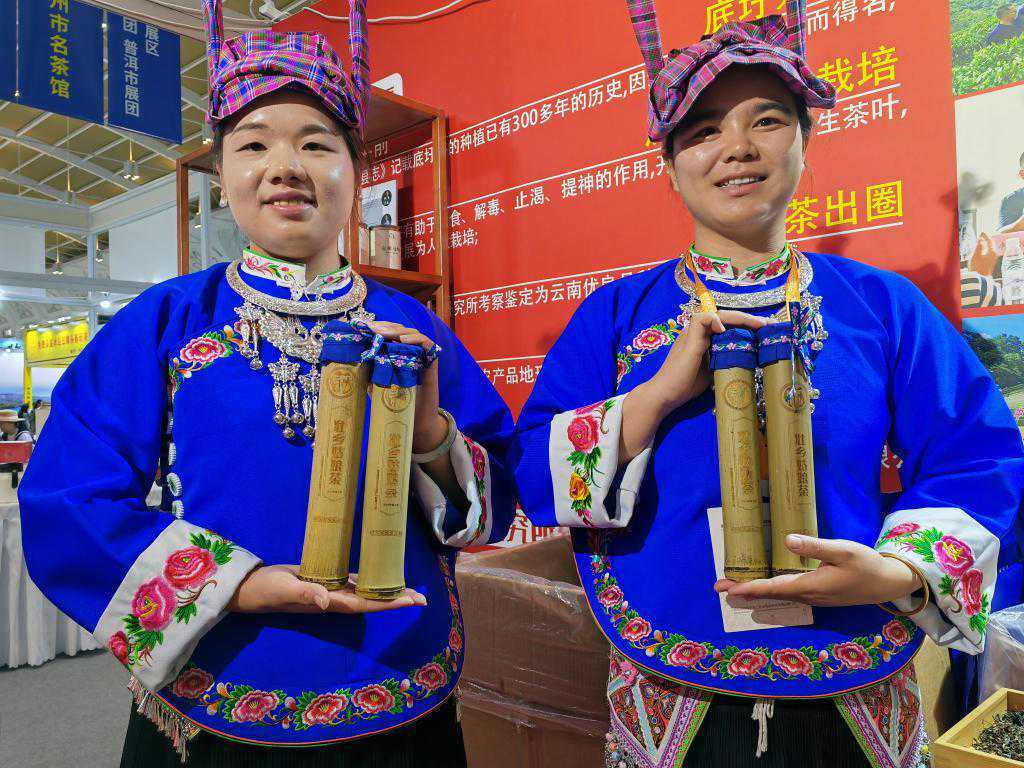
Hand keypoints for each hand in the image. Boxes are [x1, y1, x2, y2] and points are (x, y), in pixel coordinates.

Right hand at [228, 565, 426, 612]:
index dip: (391, 603)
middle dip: (396, 599)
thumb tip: (327, 600)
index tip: (413, 602)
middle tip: (422, 598)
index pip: (367, 604)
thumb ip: (306, 593)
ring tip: (406, 588)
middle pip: (371, 601)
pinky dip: (366, 580)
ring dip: (384, 591)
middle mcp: (334, 600)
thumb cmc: (266, 590)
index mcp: (329, 603)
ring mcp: (329, 592)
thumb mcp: (285, 589)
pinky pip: (350, 582)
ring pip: (364, 592)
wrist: (249, 588)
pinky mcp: (322, 581)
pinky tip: (376, 575)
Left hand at [366, 321, 446, 452]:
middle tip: (370, 329)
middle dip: (384, 327)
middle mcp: (409, 351)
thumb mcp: (375, 383)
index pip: (388, 332)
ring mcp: (421, 355)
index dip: (377, 327)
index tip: (361, 327)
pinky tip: (403, 340)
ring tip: (383, 334)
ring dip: (397, 331)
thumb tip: (347, 359)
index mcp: (396, 352)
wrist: (414, 420)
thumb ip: (367, 370)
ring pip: (412, 333)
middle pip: (399, 329)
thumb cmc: (395, 402)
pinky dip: (417, 339)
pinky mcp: (432, 362)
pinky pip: (428, 344)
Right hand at [618, 310, 767, 463]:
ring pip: (718, 315)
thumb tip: (746, 360)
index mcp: (702, 338)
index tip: (766, 329)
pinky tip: (727, 329)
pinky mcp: (689, 340)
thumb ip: (724, 361)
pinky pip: (702, 320)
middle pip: (726, 317)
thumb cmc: (685, 385)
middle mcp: (697, 332)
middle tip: (770, 324)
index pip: (728, 324)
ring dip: (740, 318)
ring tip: (758, 325)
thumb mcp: (712, 370)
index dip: (746, 324)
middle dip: (750, 319)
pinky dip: (715, 320)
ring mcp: (691, 334)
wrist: (665, 395)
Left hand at [714, 535, 922, 606]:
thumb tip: (786, 540)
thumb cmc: (866, 565)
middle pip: (771, 594)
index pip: (773, 587)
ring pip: (779, 595)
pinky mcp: (820, 595)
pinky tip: (765, 587)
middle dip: (745, 591)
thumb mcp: (842, 550)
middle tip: (719, 588)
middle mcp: (809, 595)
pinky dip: (771, 591)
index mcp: (811, 585)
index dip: (749, 588)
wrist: (889, 583)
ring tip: (734, 588)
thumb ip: (814, 546)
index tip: (729, 589)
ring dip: (756, 591)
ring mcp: (815, 597)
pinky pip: (789, 595)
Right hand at [970, 233, 999, 276]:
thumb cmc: (977, 268)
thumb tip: (980, 239)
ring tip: (980, 241)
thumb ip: (978, 246)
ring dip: (985, 244)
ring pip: (990, 248)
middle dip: (986, 240)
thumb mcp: (975, 256)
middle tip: (980, 236)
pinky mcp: (992, 261)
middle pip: (991, 244)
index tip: (981, 232)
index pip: (989, 241)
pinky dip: (985, 249)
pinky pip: (989, 252)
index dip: (985, 236)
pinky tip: (981, 249)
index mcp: (992, 252)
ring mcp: (994, 258)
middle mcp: (995, 254)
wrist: (980, 279)